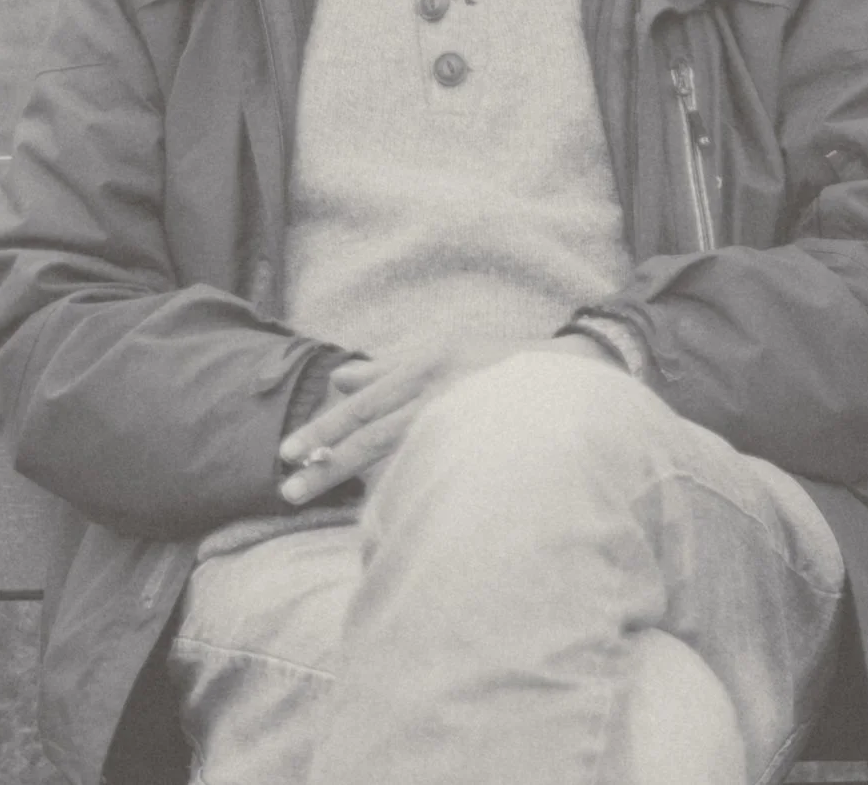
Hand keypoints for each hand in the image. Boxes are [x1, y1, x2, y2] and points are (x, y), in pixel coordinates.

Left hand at [276, 333, 617, 504]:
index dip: (326, 429)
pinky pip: (434, 471)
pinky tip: (383, 513)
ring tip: (320, 498)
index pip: (366, 403)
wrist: (578, 377)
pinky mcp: (485, 448)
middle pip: (373, 433)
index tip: (290, 453)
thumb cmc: (500, 365)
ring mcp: (465, 420)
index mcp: (429, 362)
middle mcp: (443, 389)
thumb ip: (391, 369)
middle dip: (327, 462)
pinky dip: (405, 490)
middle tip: (289, 488)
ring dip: (354, 479)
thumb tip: (342, 378)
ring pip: (398, 455)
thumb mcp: (444, 353)